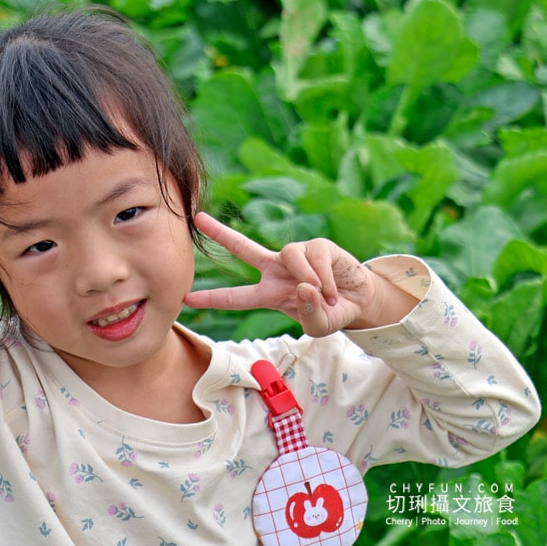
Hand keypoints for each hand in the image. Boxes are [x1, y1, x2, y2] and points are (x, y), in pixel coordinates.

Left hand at [183, 212, 391, 336]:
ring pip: (290, 255)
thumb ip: (310, 314)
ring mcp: (296, 256)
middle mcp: (276, 270)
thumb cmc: (333, 313)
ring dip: (308, 278)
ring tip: (323, 295)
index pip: (235, 298)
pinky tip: (333, 289)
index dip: (212, 298)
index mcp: (269, 293)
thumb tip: (303, 286)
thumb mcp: (320, 326)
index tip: (186, 297)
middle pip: (243, 247)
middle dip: (220, 233)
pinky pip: (314, 257)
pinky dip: (324, 277)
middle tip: (197, 219)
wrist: (360, 300)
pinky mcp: (317, 246)